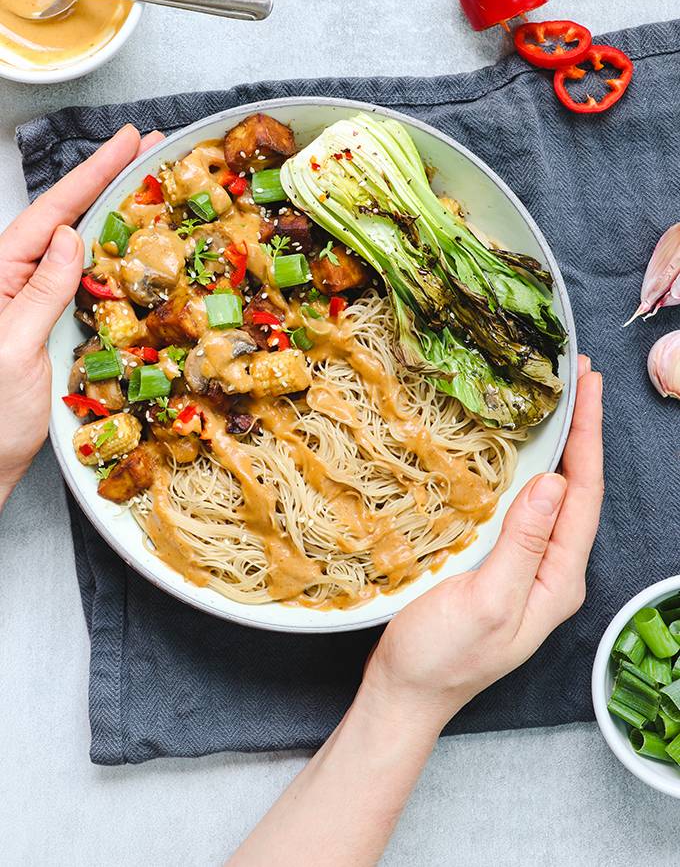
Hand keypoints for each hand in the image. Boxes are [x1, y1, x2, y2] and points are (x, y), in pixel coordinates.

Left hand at [0, 125, 163, 504]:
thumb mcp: (14, 348)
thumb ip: (41, 290)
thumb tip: (72, 238)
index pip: (52, 213)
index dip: (93, 173)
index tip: (128, 142)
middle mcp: (15, 279)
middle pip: (66, 217)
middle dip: (107, 180)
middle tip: (149, 148)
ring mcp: (34, 301)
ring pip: (79, 246)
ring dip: (114, 214)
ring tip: (149, 185)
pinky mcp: (51, 324)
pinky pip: (85, 281)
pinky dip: (114, 259)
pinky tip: (133, 248)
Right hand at [362, 355, 602, 729]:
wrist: (406, 692)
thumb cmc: (442, 656)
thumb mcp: (488, 601)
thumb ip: (524, 544)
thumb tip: (554, 482)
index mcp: (559, 579)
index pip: (584, 494)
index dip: (589, 435)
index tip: (589, 385)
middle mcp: (552, 570)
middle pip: (576, 489)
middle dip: (581, 431)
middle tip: (576, 376)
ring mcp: (527, 567)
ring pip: (552, 495)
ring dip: (558, 446)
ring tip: (557, 400)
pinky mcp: (500, 564)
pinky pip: (523, 506)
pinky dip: (526, 468)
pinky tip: (517, 449)